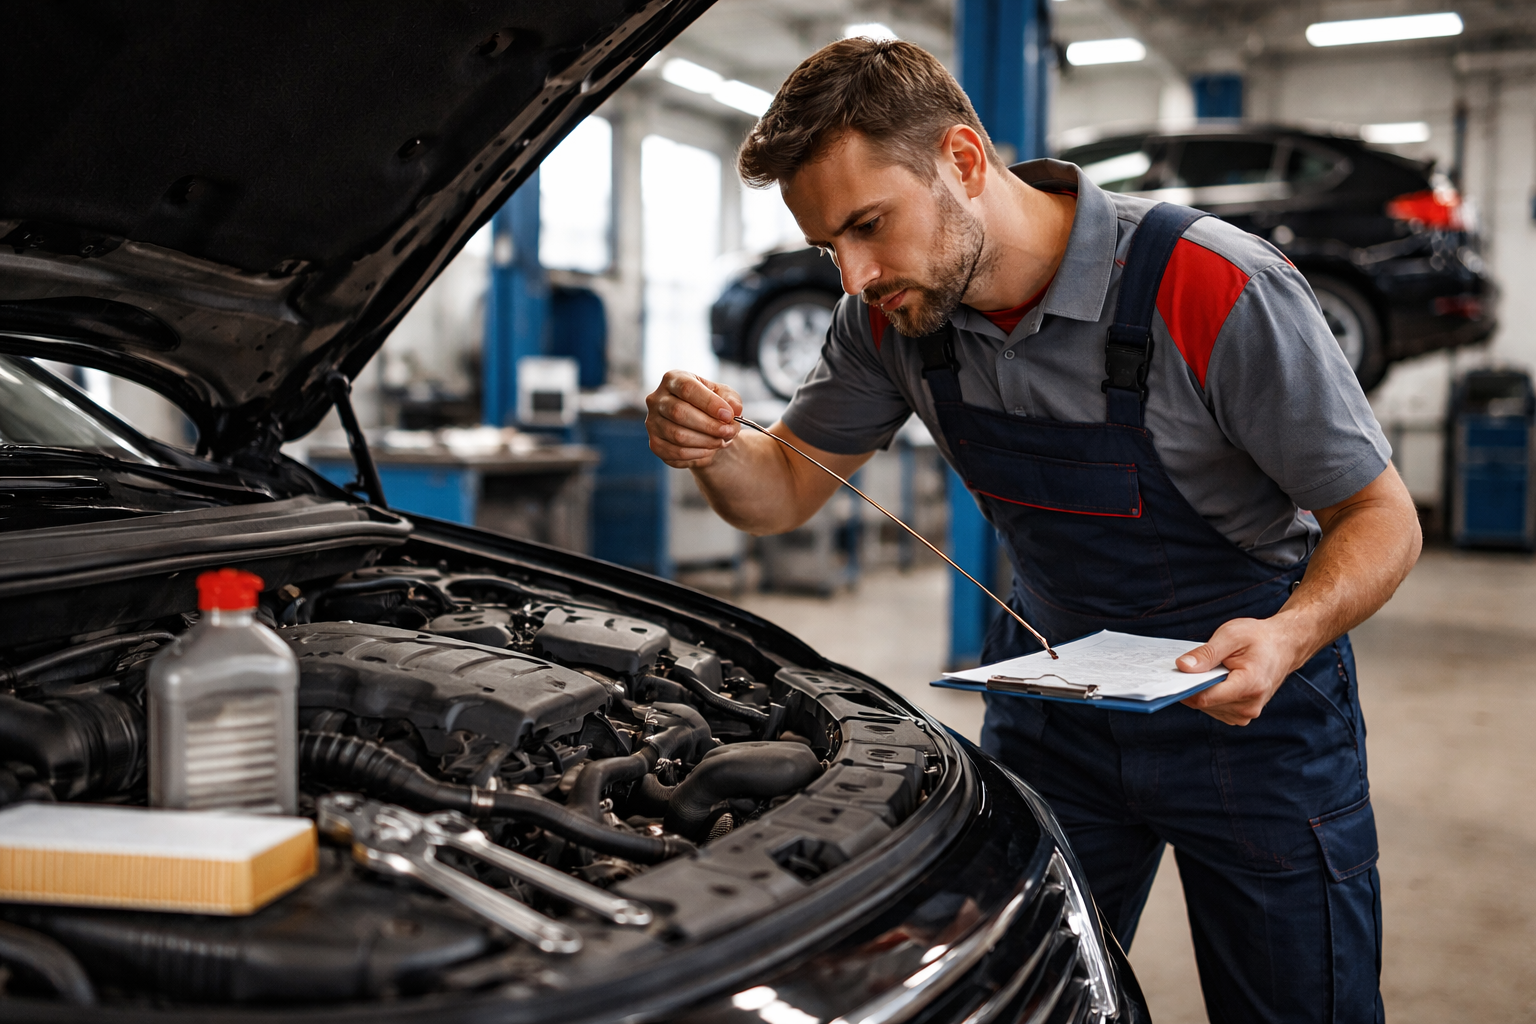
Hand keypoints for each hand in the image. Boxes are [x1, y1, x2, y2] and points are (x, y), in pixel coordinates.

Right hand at [645, 371, 742, 468]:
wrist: (701, 428)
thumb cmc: (711, 407)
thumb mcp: (725, 396)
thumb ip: (731, 399)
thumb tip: (735, 408)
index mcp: (673, 379)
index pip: (687, 389)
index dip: (709, 403)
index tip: (728, 415)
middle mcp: (657, 399)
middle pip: (679, 412)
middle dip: (709, 425)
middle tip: (728, 431)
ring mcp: (652, 422)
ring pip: (678, 435)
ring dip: (705, 441)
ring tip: (721, 440)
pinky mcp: (655, 443)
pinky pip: (675, 452)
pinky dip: (696, 453)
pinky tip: (708, 449)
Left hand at [1175, 616, 1308, 725]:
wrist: (1284, 646)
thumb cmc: (1258, 638)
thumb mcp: (1231, 636)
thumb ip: (1206, 653)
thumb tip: (1182, 667)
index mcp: (1249, 686)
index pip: (1205, 698)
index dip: (1184, 687)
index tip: (1170, 676)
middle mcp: (1249, 706)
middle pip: (1203, 703)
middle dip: (1191, 685)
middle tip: (1187, 665)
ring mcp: (1246, 714)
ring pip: (1207, 707)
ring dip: (1200, 690)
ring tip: (1207, 669)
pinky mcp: (1242, 715)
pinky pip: (1214, 708)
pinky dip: (1209, 694)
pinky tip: (1213, 678)